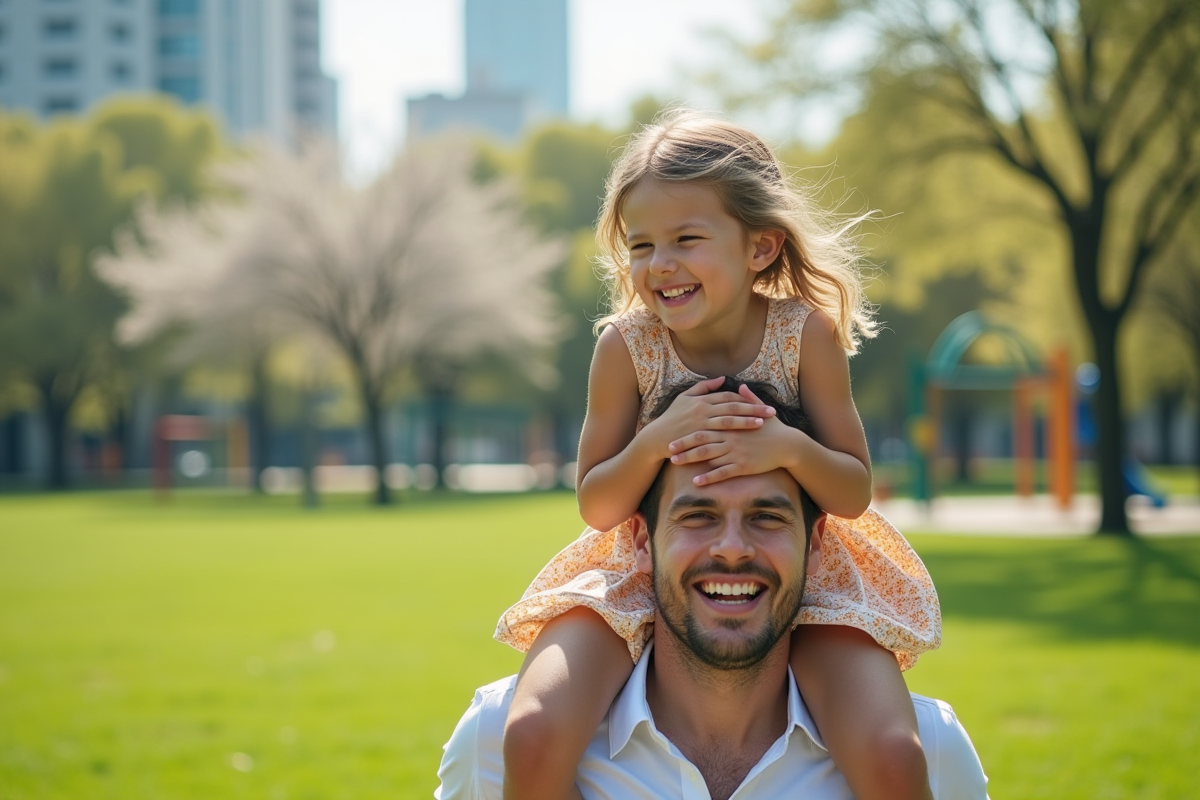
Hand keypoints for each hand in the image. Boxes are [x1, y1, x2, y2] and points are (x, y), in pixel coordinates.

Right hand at [646, 376, 776, 457]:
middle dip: (754, 408)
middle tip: (772, 411)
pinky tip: (744, 437)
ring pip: (729, 420)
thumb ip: (703, 387)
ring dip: (747, 420)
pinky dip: (734, 435)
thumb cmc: (671, 418)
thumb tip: (722, 378)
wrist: (656, 438)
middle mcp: (703, 409)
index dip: (746, 399)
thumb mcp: (684, 398)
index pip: (729, 397)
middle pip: (733, 407)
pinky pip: (720, 435)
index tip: (762, 402)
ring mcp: (701, 423)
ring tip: (763, 422)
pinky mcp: (699, 436)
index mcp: (702, 399)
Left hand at [668, 384, 801, 484]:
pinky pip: (721, 473)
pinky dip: (707, 477)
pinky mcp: (742, 466)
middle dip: (683, 445)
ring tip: (675, 463)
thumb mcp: (760, 409)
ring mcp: (735, 452)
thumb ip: (747, 398)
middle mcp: (730, 436)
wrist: (787, 445)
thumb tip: (741, 385)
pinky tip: (696, 481)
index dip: (688, 429)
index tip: (674, 432)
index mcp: (731, 422)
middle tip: (668, 449)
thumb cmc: (773, 428)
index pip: (704, 424)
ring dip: (690, 460)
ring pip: (707, 456)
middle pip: (701, 440)